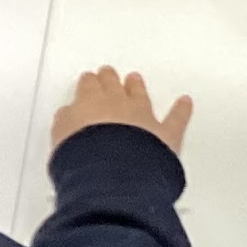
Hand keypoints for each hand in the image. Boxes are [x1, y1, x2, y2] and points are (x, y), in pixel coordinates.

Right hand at [52, 66, 192, 153]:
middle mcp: (118, 106)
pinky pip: (176, 119)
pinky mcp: (164, 135)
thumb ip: (65, 124)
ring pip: (140, 96)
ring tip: (136, 81)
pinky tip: (185, 103)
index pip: (88, 87)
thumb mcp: (61, 139)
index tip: (88, 81)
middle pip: (113, 86)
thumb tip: (66, 119)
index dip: (88, 84)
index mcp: (89, 103)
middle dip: (110, 79)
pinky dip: (181, 110)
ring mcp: (143, 118)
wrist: (111, 172)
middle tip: (108, 74)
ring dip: (138, 88)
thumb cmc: (82, 157)